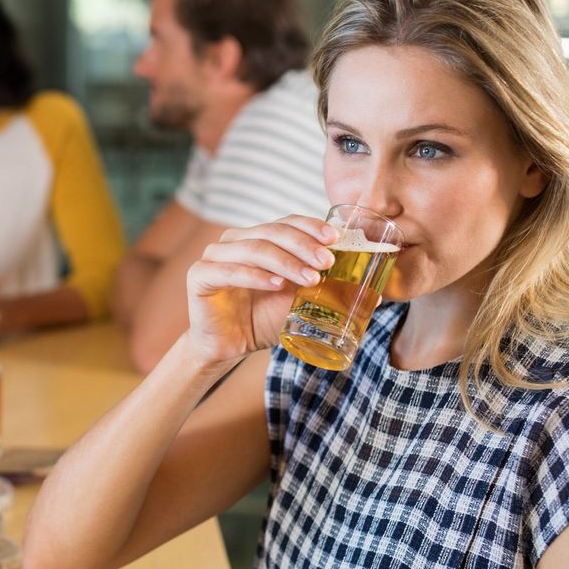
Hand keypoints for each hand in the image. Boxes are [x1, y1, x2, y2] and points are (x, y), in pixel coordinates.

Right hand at [184, 216, 336, 367]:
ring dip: (285, 262)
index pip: (285, 222)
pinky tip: (277, 284)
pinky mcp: (199, 274)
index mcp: (257, 238)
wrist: (229, 346)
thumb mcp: (296, 298)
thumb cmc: (261, 319)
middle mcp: (234, 240)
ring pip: (254, 249)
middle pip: (272, 232)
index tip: (334, 239)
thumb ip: (318, 285)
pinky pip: (230, 271)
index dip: (310, 227)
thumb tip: (368, 290)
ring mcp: (214, 255)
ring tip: (310, 279)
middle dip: (303, 246)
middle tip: (326, 262)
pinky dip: (256, 276)